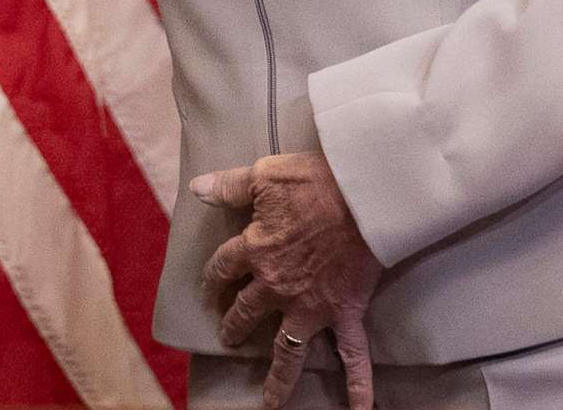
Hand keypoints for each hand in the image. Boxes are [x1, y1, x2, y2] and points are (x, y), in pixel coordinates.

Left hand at [195, 152, 383, 409]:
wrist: (363, 198)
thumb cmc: (314, 182)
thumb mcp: (263, 175)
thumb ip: (229, 185)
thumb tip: (198, 189)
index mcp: (255, 250)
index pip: (224, 267)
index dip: (214, 279)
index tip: (209, 291)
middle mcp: (277, 286)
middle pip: (247, 311)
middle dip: (234, 325)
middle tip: (228, 337)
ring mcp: (310, 306)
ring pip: (287, 349)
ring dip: (277, 376)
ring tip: (269, 400)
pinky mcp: (345, 314)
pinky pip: (353, 357)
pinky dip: (359, 387)